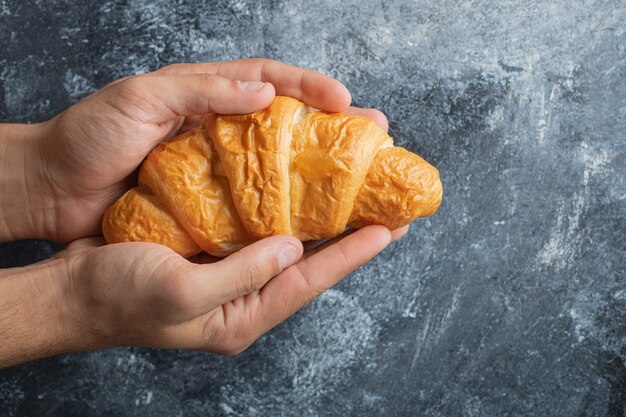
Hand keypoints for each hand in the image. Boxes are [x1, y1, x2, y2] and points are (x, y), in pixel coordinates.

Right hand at [0, 225, 406, 366]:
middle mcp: (243, 300)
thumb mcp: (180, 292)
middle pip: (307, 268)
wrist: (71, 292)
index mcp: (241, 318)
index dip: (350, 256)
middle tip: (385, 214)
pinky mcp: (214, 258)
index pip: (308, 283)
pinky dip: (282, 218)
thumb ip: (241, 274)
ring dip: (320, 227)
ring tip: (353, 203)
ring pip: (287, 250)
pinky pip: (259, 237)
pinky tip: (296, 199)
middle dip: (347, 242)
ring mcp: (230, 279)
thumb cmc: (117, 297)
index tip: (387, 230)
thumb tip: (291, 247)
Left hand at [17, 58, 387, 241]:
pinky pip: (253, 201)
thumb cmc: (87, 137)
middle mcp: (217, 127)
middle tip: (372, 138)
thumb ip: (200, 91)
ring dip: (315, 170)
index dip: (310, 87)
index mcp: (204, 93)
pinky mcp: (207, 201)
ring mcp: (215, 167)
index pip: (269, 79)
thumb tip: (264, 92)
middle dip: (330, 127)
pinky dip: (282, 206)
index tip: (344, 102)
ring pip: (275, 164)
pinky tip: (310, 216)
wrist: (52, 191)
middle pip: (285, 122)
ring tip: (355, 179)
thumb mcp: (139, 99)